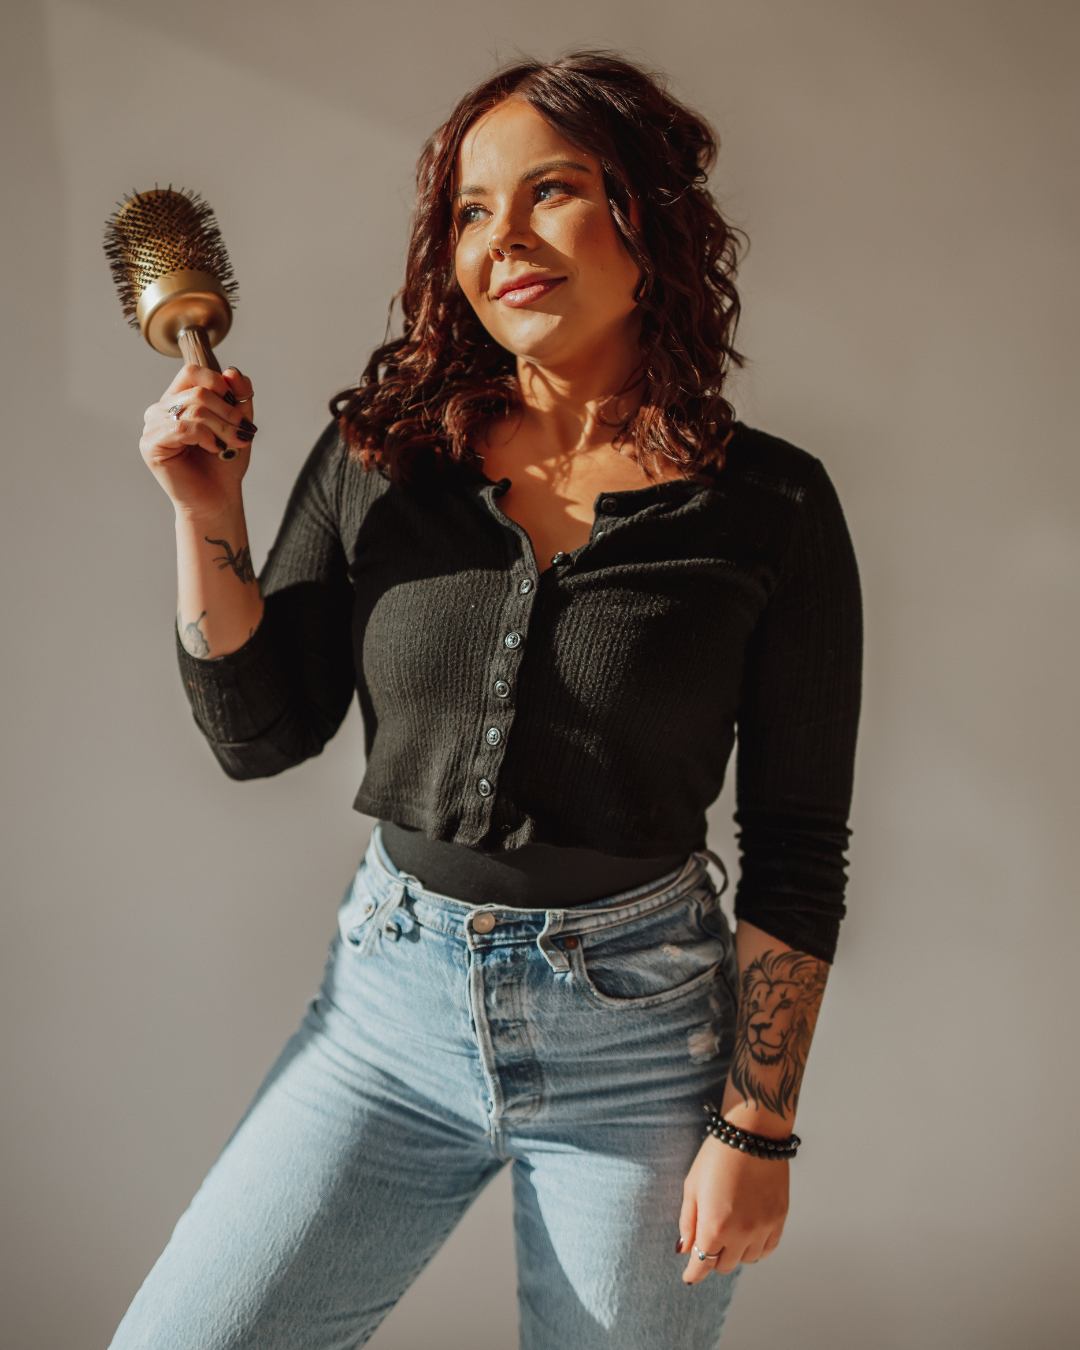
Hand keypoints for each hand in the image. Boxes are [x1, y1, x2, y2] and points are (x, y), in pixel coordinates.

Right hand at [141, 365, 255, 518]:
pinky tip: (214, 449)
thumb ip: (238, 396)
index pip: (193, 372)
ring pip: (193, 409)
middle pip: (198, 391)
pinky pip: (182, 427)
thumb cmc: (224, 463)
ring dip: (222, 428)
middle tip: (243, 433)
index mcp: (178, 399)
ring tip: (231, 445)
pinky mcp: (151, 444)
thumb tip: (232, 371)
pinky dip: (205, 437)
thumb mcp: (239, 423)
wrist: (218, 498)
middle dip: (228, 412)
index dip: (219, 384)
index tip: (237, 408)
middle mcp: (161, 409)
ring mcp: (153, 426)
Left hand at [677, 1134, 787, 1282]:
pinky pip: (768, 1249)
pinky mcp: (780, 1219)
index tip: (689, 1277)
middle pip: (724, 1265)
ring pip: (747, 1260)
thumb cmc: (716, 1156)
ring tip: (729, 1232)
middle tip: (707, 1243)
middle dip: (712, 1258)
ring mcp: (763, 1228)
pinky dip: (756, 1248)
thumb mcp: (692, 1186)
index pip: (702, 1264)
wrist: (752, 1134)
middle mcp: (741, 1233)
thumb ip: (688, 1222)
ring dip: (735, 1252)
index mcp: (715, 1226)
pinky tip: (748, 1234)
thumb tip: (684, 1250)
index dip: (693, 1274)